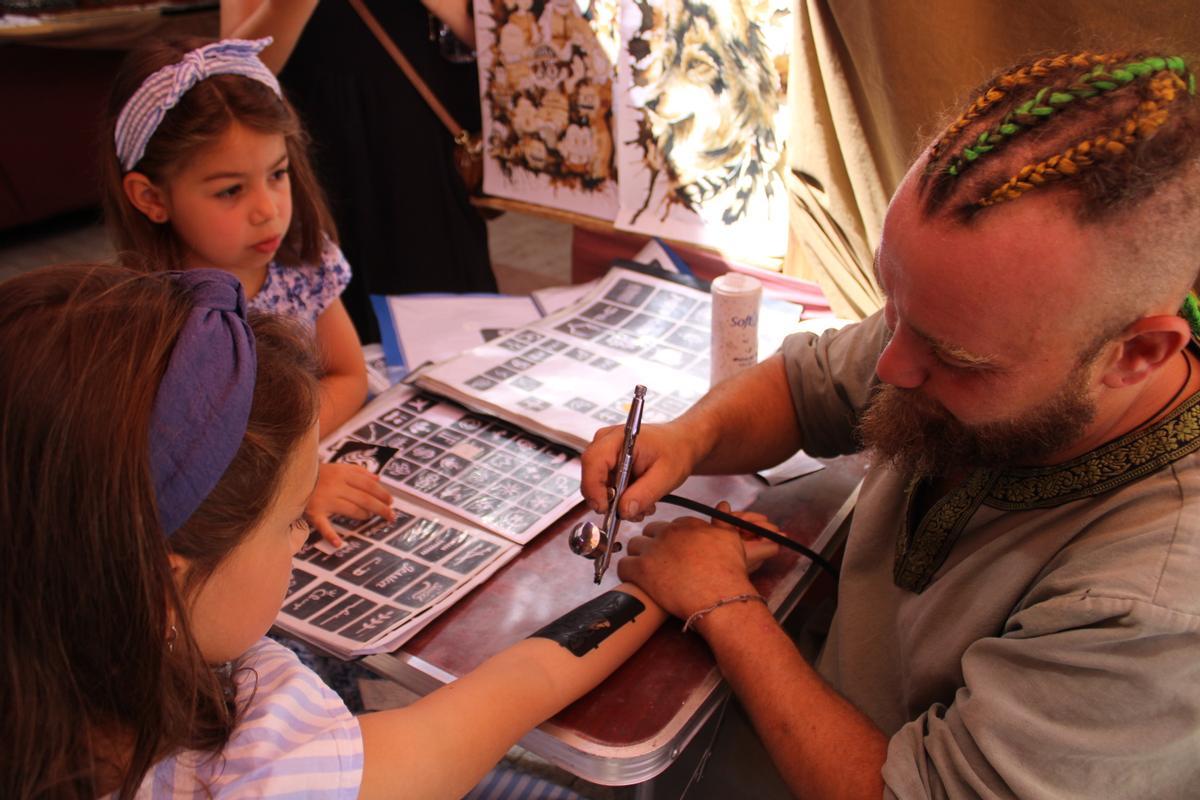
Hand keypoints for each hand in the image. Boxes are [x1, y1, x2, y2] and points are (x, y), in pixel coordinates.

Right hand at [306, 462, 393, 546]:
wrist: (289, 478)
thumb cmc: (316, 474)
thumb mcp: (337, 467)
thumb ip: (357, 471)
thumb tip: (378, 477)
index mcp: (343, 473)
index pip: (368, 484)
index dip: (382, 493)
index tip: (391, 501)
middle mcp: (336, 486)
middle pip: (365, 498)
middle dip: (381, 508)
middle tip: (391, 516)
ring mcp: (325, 500)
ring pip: (352, 510)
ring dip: (364, 515)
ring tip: (368, 517)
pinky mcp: (314, 512)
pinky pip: (324, 525)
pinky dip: (331, 535)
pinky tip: (340, 544)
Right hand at [580, 420, 700, 521]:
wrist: (681, 444)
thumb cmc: (675, 451)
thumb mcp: (666, 476)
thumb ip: (644, 494)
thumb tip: (623, 511)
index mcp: (619, 438)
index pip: (593, 462)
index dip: (593, 488)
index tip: (605, 509)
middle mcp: (605, 443)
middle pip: (591, 477)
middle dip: (609, 500)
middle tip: (632, 511)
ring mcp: (604, 454)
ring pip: (597, 486)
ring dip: (618, 502)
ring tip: (642, 504)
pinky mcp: (607, 465)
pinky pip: (604, 487)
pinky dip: (619, 499)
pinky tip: (638, 498)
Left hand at [616, 501, 779, 620]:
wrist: (720, 598)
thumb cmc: (729, 573)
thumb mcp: (732, 540)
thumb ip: (724, 522)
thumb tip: (723, 506)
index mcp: (687, 524)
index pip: (670, 525)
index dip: (671, 539)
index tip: (674, 552)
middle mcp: (668, 532)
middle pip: (649, 532)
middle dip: (652, 545)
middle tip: (660, 563)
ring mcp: (653, 550)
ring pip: (633, 545)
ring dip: (638, 557)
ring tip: (647, 572)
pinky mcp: (641, 570)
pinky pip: (623, 566)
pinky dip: (627, 573)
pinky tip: (636, 581)